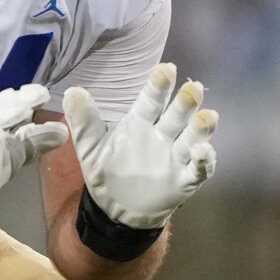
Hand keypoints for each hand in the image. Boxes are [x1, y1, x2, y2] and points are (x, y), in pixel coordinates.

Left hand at [61, 62, 216, 230]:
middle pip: (177, 116)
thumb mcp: (90, 148)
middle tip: (193, 88)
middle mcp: (162, 136)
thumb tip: (72, 92)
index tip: (166, 70)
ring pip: (191, 138)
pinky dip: (204, 161)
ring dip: (200, 127)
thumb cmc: (107, 172)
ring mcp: (175, 158)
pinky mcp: (184, 180)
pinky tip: (203, 152)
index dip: (159, 86)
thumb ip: (83, 122)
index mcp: (140, 123)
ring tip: (207, 116)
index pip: (151, 102)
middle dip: (185, 102)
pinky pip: (198, 170)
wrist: (116, 210)